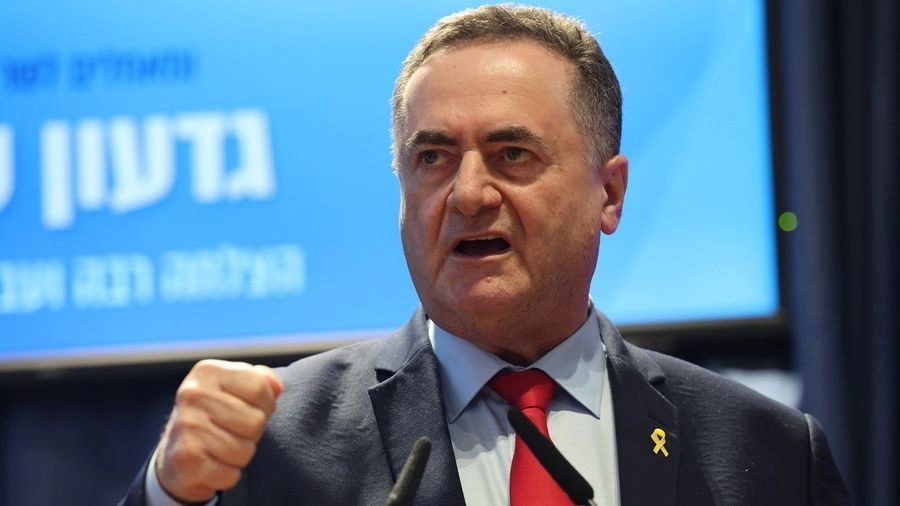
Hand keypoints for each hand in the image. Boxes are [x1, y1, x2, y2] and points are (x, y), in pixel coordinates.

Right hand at [154, 359, 283, 502]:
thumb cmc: (215, 418)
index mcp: (208, 372)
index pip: (259, 387)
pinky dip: (227, 475)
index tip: (249, 410)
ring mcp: (186, 427)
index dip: (265, 405)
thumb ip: (260, 381)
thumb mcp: (234, 389)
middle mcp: (192, 395)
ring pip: (244, 450)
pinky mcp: (184, 460)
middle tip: (233, 433)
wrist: (175, 455)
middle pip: (255, 421)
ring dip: (240, 456)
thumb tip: (276, 387)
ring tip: (221, 449)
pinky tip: (212, 465)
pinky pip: (230, 475)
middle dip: (252, 433)